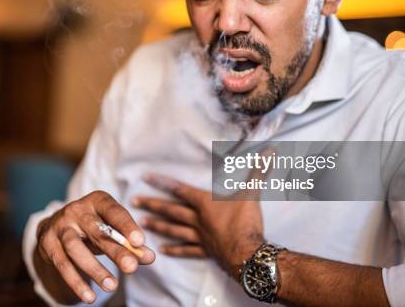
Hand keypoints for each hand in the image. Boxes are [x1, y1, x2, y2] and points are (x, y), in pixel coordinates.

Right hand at [37, 190, 155, 302]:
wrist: (55, 227)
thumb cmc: (92, 228)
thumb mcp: (111, 230)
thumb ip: (131, 244)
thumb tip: (149, 257)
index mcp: (97, 201)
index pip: (114, 211)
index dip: (127, 225)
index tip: (140, 241)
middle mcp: (76, 210)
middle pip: (97, 231)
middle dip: (115, 250)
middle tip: (131, 267)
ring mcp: (59, 226)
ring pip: (75, 248)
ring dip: (94, 269)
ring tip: (112, 286)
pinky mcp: (47, 244)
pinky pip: (62, 264)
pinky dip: (76, 282)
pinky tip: (90, 296)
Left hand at [132, 173, 263, 278]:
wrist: (248, 252)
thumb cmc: (245, 221)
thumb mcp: (251, 192)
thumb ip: (258, 171)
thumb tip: (270, 151)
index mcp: (204, 203)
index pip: (179, 189)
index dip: (163, 182)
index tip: (145, 178)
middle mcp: (197, 219)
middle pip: (171, 210)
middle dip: (152, 204)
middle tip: (134, 201)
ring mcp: (199, 236)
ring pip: (174, 229)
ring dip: (157, 226)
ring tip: (141, 223)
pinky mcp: (205, 251)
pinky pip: (187, 250)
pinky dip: (175, 250)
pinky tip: (163, 251)